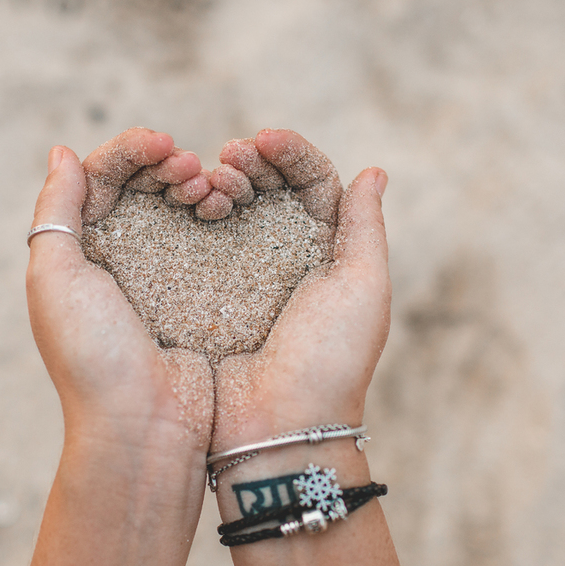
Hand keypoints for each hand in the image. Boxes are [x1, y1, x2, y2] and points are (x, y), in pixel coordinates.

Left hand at [27, 128, 213, 475]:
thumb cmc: (91, 356)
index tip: (163, 143)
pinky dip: (216, 211)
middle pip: (143, 185)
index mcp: (77, 251)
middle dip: (166, 162)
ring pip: (178, 206)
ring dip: (193, 182)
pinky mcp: (199, 294)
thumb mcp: (55, 278)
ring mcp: (161, 276)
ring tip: (208, 186)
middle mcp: (117, 259)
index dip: (130, 150)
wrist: (143, 426)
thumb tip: (62, 152)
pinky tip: (224, 206)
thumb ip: (55, 211)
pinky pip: (209, 238)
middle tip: (189, 166)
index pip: (102, 177)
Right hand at [211, 129, 390, 463]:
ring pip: (231, 208)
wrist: (277, 427)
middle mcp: (286, 260)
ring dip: (221, 180)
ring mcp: (242, 277)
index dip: (290, 153)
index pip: (313, 183)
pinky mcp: (205, 295)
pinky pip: (198, 240)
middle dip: (251, 161)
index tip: (263, 138)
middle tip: (230, 155)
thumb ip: (365, 228)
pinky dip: (195, 211)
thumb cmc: (330, 360)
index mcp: (330, 254)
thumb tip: (374, 172)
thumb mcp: (362, 288)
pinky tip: (190, 202)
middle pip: (269, 189)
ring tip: (208, 179)